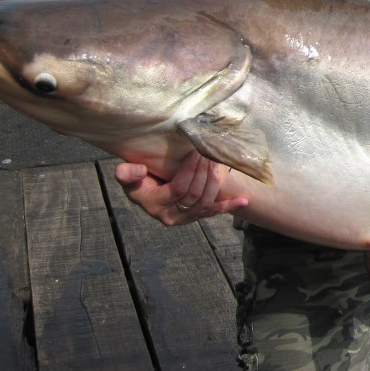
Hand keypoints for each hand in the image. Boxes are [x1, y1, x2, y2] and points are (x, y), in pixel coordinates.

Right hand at [113, 151, 247, 225]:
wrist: (146, 190)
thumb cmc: (138, 179)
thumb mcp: (127, 176)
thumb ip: (127, 174)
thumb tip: (140, 170)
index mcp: (154, 205)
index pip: (178, 189)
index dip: (189, 171)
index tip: (195, 152)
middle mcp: (170, 216)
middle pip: (195, 195)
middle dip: (203, 172)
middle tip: (208, 153)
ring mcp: (185, 218)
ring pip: (206, 203)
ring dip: (214, 182)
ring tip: (217, 163)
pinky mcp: (196, 216)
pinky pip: (214, 212)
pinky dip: (229, 206)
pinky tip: (243, 201)